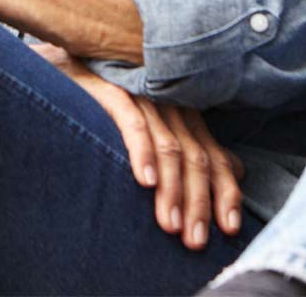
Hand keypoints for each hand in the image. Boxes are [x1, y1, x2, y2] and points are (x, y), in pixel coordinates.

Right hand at [30, 44, 243, 248]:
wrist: (69, 63)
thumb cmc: (116, 101)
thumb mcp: (160, 124)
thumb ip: (196, 146)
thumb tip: (237, 171)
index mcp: (186, 116)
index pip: (215, 157)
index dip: (225, 192)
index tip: (229, 228)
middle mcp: (171, 106)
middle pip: (195, 157)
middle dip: (199, 202)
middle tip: (195, 241)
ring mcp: (145, 97)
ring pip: (169, 147)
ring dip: (172, 189)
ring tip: (171, 225)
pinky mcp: (114, 90)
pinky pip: (132, 123)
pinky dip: (141, 153)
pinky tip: (144, 182)